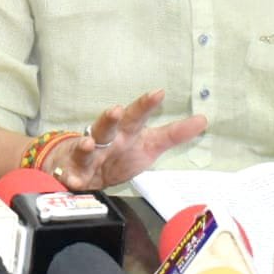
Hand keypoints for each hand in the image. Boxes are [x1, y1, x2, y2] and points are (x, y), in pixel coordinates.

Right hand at [45, 90, 206, 191]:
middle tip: (117, 110)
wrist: (83, 168)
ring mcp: (87, 156)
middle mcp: (105, 140)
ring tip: (88, 142)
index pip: (137, 116)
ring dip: (85, 145)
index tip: (159, 92)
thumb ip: (174, 134)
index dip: (147, 105)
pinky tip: (72, 181)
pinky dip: (70, 179)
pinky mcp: (73, 173)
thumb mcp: (149, 144)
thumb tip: (203, 120)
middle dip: (110, 119)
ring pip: (84, 148)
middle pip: (107, 127)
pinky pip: (70, 177)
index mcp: (125, 132)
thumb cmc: (119, 154)